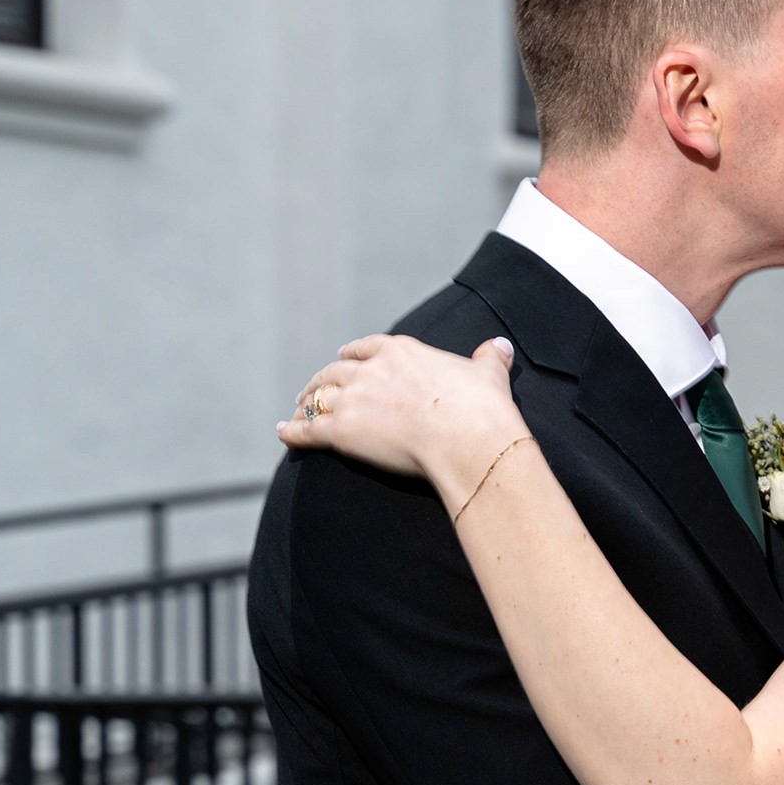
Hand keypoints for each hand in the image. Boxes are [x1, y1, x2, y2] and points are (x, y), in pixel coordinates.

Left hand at [282, 335, 524, 508]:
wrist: (466, 437)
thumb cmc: (480, 407)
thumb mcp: (488, 374)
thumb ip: (489, 359)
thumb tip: (501, 347)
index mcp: (402, 351)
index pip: (368, 347)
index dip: (355, 353)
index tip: (346, 356)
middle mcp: (371, 370)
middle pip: (336, 371)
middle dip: (323, 379)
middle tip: (314, 389)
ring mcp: (353, 399)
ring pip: (318, 397)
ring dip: (305, 402)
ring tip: (298, 409)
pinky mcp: (341, 431)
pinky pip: (307, 429)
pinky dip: (292, 431)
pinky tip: (283, 433)